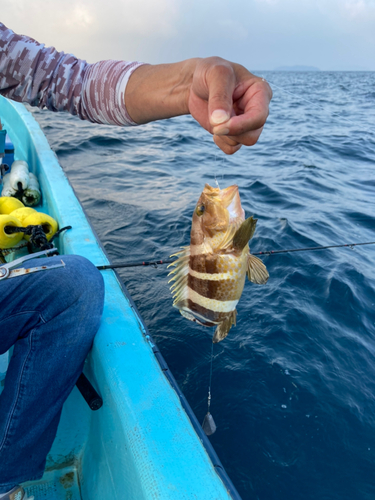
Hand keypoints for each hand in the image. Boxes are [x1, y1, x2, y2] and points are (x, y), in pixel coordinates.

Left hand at [125, 57, 271, 154]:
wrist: (191, 83)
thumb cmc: (206, 72)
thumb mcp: (214, 76)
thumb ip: (220, 98)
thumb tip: (220, 125)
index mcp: (260, 92)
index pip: (260, 116)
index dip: (242, 124)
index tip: (220, 127)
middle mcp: (256, 108)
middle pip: (254, 134)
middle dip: (232, 132)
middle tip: (214, 125)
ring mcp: (245, 123)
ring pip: (243, 144)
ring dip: (225, 138)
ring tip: (212, 123)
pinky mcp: (232, 133)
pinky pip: (232, 149)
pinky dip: (222, 144)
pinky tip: (212, 130)